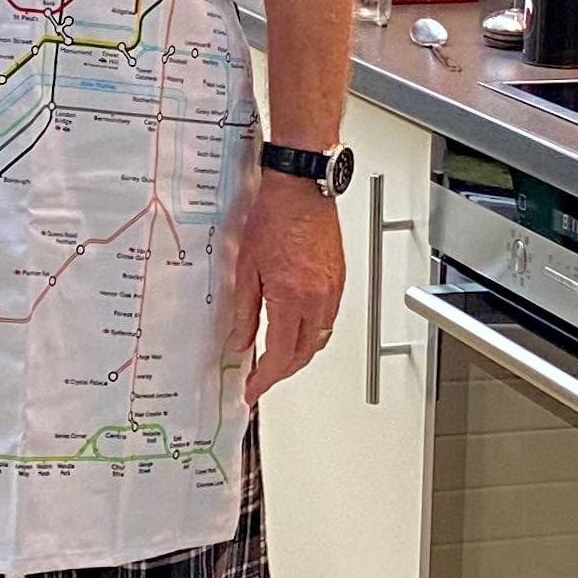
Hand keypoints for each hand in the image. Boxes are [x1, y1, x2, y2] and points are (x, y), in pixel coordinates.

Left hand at [231, 170, 347, 405]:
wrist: (302, 188)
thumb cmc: (274, 216)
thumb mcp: (245, 266)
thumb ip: (243, 310)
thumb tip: (239, 341)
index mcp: (291, 298)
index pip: (279, 355)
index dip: (264, 379)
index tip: (252, 389)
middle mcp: (318, 299)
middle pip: (302, 354)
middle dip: (281, 373)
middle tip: (260, 378)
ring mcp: (332, 291)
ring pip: (318, 341)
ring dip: (298, 356)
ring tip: (275, 360)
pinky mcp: (338, 281)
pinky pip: (327, 321)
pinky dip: (311, 335)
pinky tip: (296, 330)